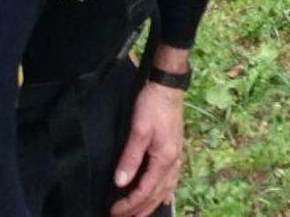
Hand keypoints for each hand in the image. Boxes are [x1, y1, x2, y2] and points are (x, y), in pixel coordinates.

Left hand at [111, 77, 186, 216]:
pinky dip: (163, 194)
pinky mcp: (174, 150)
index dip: (129, 204)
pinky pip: (171, 181)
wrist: (167, 85)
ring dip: (150, 205)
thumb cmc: (153, 104)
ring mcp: (176, 157)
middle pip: (155, 195)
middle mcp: (173, 162)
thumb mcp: (139, 130)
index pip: (145, 191)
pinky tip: (161, 198)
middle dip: (138, 210)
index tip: (113, 211)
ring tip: (138, 216)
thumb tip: (120, 182)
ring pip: (164, 190)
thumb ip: (130, 157)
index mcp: (165, 159)